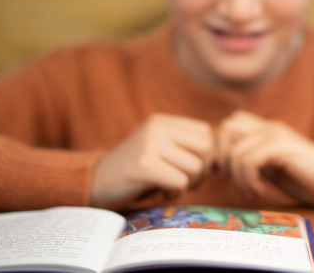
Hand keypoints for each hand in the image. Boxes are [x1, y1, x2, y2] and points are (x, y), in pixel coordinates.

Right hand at [90, 113, 214, 208]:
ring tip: (167, 186)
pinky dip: (175, 192)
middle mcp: (157, 128)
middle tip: (183, 182)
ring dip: (187, 184)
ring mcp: (150, 145)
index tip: (190, 170)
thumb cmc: (133, 173)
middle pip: (205, 149)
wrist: (93, 184)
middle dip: (201, 171)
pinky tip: (160, 192)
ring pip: (195, 167)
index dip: (205, 157)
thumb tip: (220, 158)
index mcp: (162, 121)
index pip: (205, 134)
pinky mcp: (144, 166)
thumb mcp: (158, 150)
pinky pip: (180, 181)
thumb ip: (184, 147)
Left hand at [217, 111, 313, 205]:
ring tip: (253, 192)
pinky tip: (260, 192)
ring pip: (236, 150)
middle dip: (221, 157)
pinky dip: (248, 181)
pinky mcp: (281, 147)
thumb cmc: (304, 178)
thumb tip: (221, 166)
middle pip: (227, 127)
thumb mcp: (270, 167)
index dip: (219, 148)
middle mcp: (269, 127)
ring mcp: (276, 135)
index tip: (225, 174)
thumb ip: (251, 160)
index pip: (229, 124)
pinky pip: (249, 161)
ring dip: (238, 177)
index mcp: (265, 129)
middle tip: (229, 179)